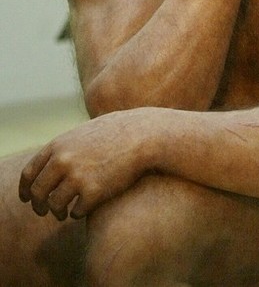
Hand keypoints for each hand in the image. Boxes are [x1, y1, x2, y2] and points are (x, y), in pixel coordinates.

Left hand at [19, 111, 151, 219]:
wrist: (145, 136)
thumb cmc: (120, 131)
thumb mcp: (86, 133)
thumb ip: (67, 147)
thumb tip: (52, 162)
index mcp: (58, 146)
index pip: (29, 174)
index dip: (26, 189)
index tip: (28, 198)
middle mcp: (62, 162)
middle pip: (38, 192)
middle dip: (39, 205)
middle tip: (44, 211)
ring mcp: (77, 177)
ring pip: (55, 205)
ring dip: (58, 212)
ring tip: (64, 213)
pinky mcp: (94, 192)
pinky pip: (77, 211)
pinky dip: (78, 212)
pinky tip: (85, 208)